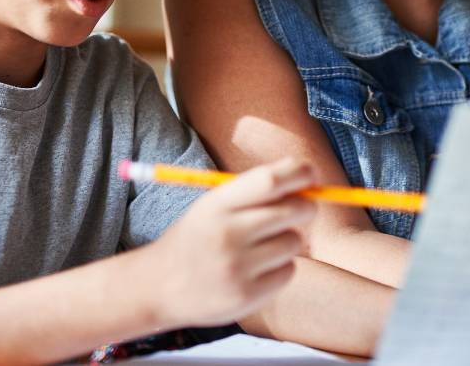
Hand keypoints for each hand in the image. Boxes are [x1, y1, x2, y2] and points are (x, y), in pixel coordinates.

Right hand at [145, 157, 316, 327]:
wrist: (158, 286)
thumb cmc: (196, 238)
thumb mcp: (212, 206)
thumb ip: (253, 193)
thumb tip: (308, 181)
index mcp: (216, 205)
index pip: (269, 181)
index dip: (298, 172)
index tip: (310, 173)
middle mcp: (227, 234)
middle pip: (293, 210)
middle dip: (306, 206)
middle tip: (301, 208)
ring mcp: (238, 268)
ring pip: (294, 242)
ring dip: (288, 239)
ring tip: (263, 246)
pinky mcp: (247, 296)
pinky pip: (289, 271)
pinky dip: (281, 267)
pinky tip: (257, 269)